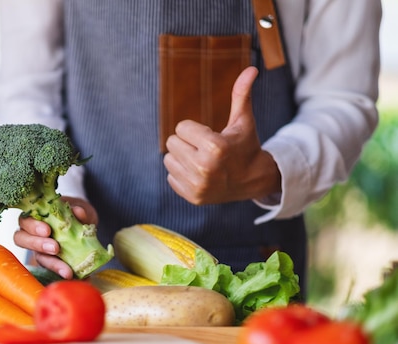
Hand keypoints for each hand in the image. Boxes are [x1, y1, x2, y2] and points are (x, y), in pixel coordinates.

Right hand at [13, 197, 97, 278]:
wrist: (85, 223)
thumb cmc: (74, 212)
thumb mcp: (78, 207)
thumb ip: (78, 210)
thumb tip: (78, 212)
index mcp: (34, 217)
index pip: (25, 221)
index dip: (33, 227)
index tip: (47, 230)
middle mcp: (32, 234)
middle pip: (23, 240)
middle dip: (38, 244)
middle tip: (55, 248)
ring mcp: (40, 250)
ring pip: (38, 258)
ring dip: (52, 264)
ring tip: (67, 271)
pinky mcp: (51, 262)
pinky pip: (53, 269)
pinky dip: (64, 272)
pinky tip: (74, 275)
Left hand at [163, 66, 280, 204]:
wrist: (253, 180)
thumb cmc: (244, 145)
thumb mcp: (243, 120)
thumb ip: (241, 95)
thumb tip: (251, 69)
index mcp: (216, 147)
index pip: (180, 128)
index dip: (194, 129)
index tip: (209, 136)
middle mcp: (205, 168)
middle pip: (171, 143)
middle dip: (186, 142)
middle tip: (204, 149)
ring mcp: (198, 186)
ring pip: (168, 160)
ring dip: (181, 157)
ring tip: (201, 160)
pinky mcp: (192, 197)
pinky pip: (170, 177)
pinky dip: (181, 174)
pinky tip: (199, 174)